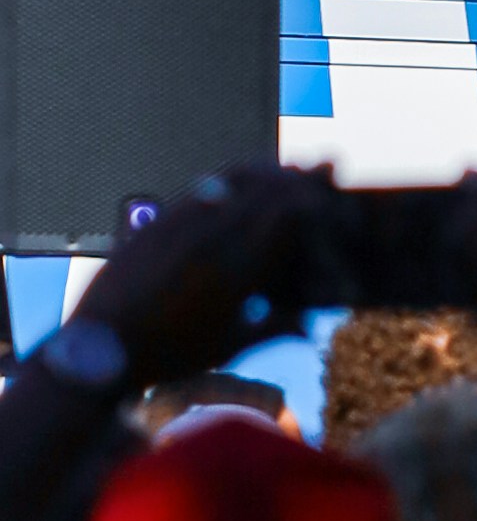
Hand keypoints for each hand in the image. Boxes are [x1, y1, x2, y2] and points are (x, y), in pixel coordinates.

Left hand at [58, 164, 340, 392]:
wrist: (100, 350)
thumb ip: (271, 328)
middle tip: (324, 163)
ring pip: (232, 184)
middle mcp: (209, 243)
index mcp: (235, 273)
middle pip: (265, 193)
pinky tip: (235, 181)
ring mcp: (179, 228)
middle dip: (300, 176)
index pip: (285, 219)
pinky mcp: (153, 225)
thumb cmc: (167, 357)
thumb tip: (309, 327)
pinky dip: (226, 180)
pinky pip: (197, 191)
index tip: (333, 191)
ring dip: (266, 171)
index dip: (313, 199)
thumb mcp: (226, 347)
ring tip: (286, 167)